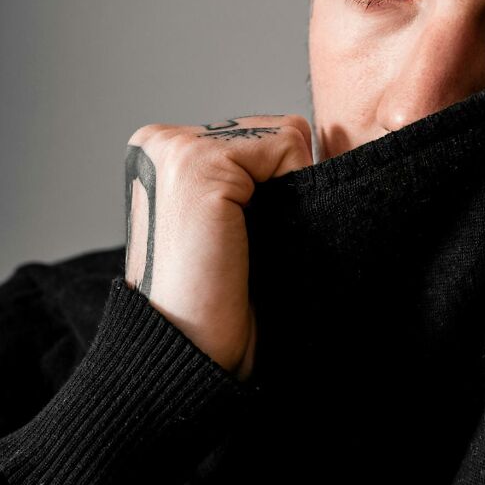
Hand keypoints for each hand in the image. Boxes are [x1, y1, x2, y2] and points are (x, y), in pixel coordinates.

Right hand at [124, 115, 312, 377]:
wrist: (190, 353)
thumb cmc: (217, 299)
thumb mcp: (231, 221)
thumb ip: (252, 176)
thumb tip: (323, 143)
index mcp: (162, 152)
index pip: (258, 135)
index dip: (277, 186)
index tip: (244, 237)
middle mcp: (161, 141)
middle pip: (275, 131)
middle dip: (282, 186)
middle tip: (246, 244)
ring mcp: (176, 147)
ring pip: (287, 136)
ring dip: (287, 190)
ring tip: (245, 241)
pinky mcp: (199, 163)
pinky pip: (288, 146)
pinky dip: (291, 189)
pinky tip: (248, 234)